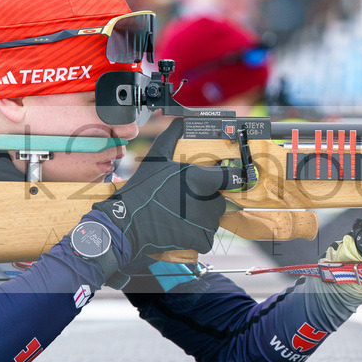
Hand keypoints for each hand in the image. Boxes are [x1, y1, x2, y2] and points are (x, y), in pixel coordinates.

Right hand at [93, 117, 231, 261]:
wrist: (129, 223)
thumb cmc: (143, 190)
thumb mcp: (156, 158)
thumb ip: (171, 137)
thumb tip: (179, 121)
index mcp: (202, 179)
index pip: (232, 177)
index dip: (230, 177)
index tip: (226, 180)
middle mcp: (209, 201)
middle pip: (219, 200)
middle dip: (206, 200)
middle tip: (184, 200)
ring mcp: (206, 222)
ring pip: (213, 219)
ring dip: (201, 219)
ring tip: (179, 215)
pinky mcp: (202, 240)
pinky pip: (206, 238)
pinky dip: (196, 236)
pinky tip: (180, 229)